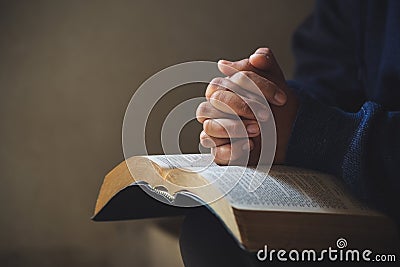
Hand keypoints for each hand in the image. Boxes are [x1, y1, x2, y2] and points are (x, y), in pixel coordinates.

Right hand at [196, 48, 298, 164]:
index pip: (231, 80)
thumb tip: (255, 57)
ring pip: (209, 127)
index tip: (281, 98)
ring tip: (256, 130)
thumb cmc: (276, 106)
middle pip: (216, 101)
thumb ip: (266, 63)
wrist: (290, 134)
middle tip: (266, 115)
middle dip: (243, 106)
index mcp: (223, 88)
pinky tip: (250, 145)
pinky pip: (216, 153)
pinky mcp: (222, 152)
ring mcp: (216, 132)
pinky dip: (232, 149)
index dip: (258, 86)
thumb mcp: (276, 81)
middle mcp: (215, 109)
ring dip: (234, 127)